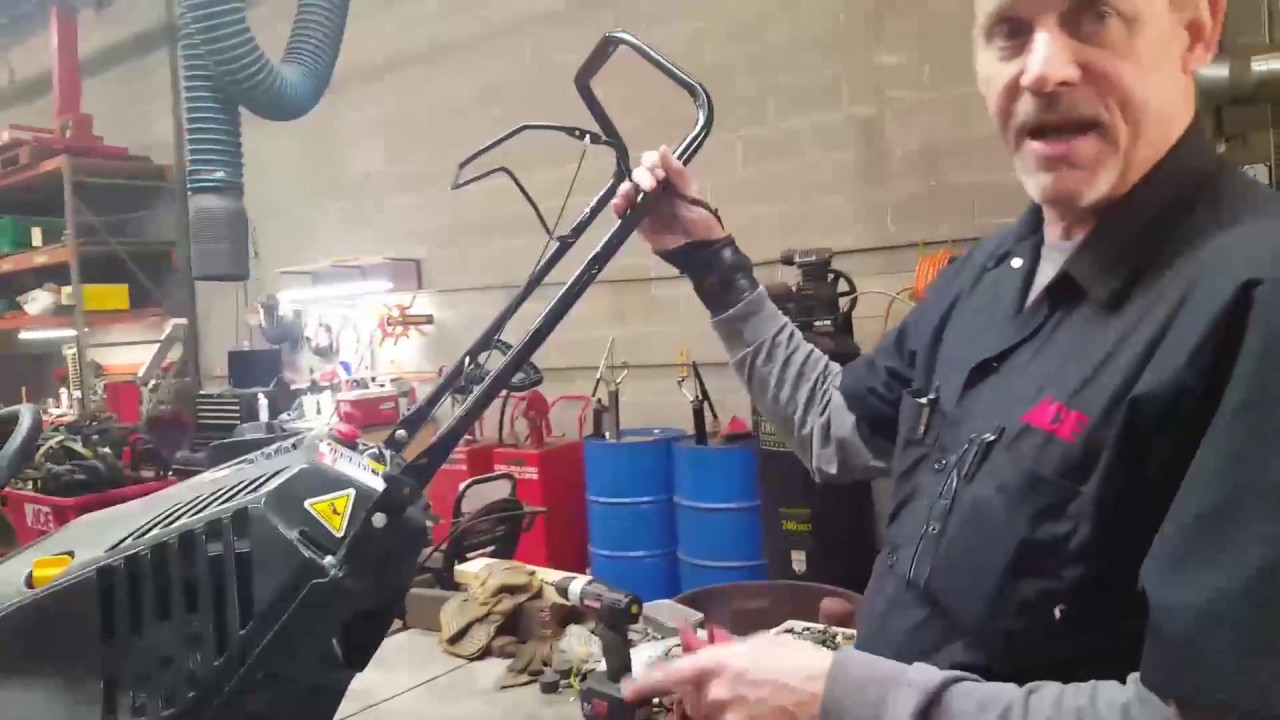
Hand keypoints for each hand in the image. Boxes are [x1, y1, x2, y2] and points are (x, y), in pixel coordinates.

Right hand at [610, 145, 725, 252]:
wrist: (699, 247)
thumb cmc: (700, 218)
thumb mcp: (691, 192)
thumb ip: (676, 172)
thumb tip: (661, 147)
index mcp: (669, 179)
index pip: (652, 162)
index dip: (650, 162)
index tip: (657, 171)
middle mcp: (655, 189)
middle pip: (638, 174)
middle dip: (642, 176)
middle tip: (651, 186)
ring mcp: (645, 205)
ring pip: (628, 190)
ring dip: (625, 189)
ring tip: (629, 195)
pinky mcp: (637, 221)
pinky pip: (624, 210)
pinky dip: (618, 206)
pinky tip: (619, 206)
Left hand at [623, 633, 832, 719]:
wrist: (828, 690)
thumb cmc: (796, 661)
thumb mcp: (757, 645)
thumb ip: (727, 654)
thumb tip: (710, 661)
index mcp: (715, 664)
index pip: (668, 675)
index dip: (644, 685)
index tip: (629, 691)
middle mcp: (714, 694)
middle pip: (689, 704)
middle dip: (697, 701)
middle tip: (724, 692)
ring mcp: (727, 719)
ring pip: (707, 718)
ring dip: (716, 712)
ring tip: (748, 699)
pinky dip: (732, 716)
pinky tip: (754, 709)